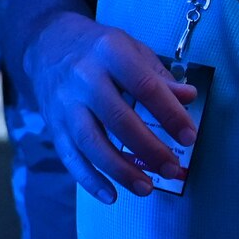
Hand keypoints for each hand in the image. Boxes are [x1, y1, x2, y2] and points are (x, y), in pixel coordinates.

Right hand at [25, 12, 196, 204]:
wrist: (49, 43)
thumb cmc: (99, 49)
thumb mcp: (131, 49)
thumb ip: (159, 76)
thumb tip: (188, 97)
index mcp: (110, 52)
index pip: (145, 87)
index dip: (170, 114)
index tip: (190, 136)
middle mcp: (84, 78)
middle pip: (118, 120)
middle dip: (149, 149)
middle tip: (173, 169)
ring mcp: (65, 104)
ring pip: (92, 144)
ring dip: (121, 170)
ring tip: (147, 188)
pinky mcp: (53, 125)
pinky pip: (70, 158)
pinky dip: (90, 180)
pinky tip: (111, 195)